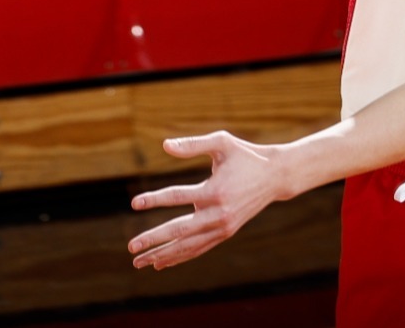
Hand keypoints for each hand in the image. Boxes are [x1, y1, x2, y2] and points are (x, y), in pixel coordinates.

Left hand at [127, 132, 290, 269]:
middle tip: (131, 248)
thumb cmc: (245, 155)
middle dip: (154, 240)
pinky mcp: (226, 233)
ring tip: (139, 262)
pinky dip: (180, 256)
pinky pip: (199, 248)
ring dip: (163, 254)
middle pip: (180, 231)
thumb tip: (164, 145)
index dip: (154, 199)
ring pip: (188, 246)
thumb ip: (192, 144)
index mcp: (216, 191)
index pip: (178, 197)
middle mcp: (219, 214)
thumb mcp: (221, 142)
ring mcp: (223, 227)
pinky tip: (162, 262)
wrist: (274, 176)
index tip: (133, 204)